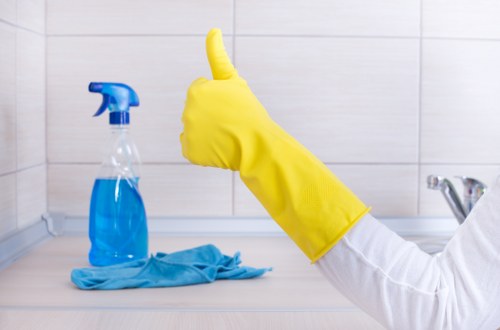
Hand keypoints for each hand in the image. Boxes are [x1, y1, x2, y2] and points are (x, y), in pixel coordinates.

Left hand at [180, 28, 271, 169]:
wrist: (257, 144)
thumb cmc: (248, 111)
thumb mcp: (234, 80)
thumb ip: (217, 55)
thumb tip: (213, 30)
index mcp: (196, 91)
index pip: (201, 91)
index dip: (217, 98)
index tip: (230, 106)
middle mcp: (187, 110)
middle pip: (196, 110)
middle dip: (210, 114)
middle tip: (229, 121)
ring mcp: (188, 132)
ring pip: (195, 128)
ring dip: (206, 130)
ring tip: (226, 134)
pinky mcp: (189, 151)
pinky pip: (192, 147)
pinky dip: (203, 148)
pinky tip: (218, 146)